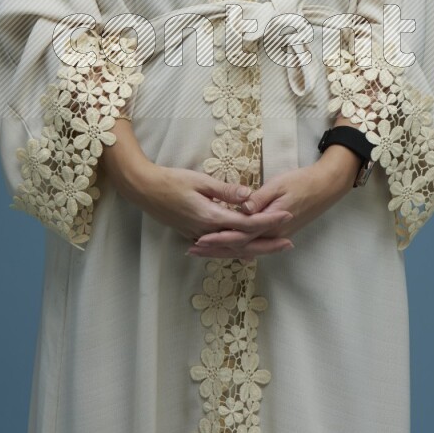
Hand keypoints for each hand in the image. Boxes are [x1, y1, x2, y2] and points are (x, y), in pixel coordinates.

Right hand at [124, 162, 294, 252]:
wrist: (144, 190)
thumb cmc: (171, 181)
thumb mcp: (200, 181)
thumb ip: (225, 190)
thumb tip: (249, 196)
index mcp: (210, 218)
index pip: (247, 224)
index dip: (269, 221)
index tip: (287, 215)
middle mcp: (207, 232)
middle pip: (243, 244)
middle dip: (268, 245)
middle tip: (289, 243)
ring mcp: (199, 236)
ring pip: (232, 250)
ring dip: (254, 250)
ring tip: (273, 249)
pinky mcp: (194, 235)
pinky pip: (221, 248)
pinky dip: (236, 250)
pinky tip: (245, 251)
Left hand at [188, 148, 358, 257]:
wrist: (328, 186)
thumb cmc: (303, 181)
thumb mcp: (279, 185)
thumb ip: (260, 199)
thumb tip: (242, 210)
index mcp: (271, 223)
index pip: (239, 236)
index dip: (218, 239)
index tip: (199, 240)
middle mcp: (273, 234)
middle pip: (240, 247)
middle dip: (215, 249)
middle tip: (192, 250)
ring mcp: (276, 234)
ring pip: (246, 248)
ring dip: (224, 250)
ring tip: (203, 250)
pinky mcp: (278, 231)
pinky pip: (254, 243)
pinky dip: (239, 246)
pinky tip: (229, 248)